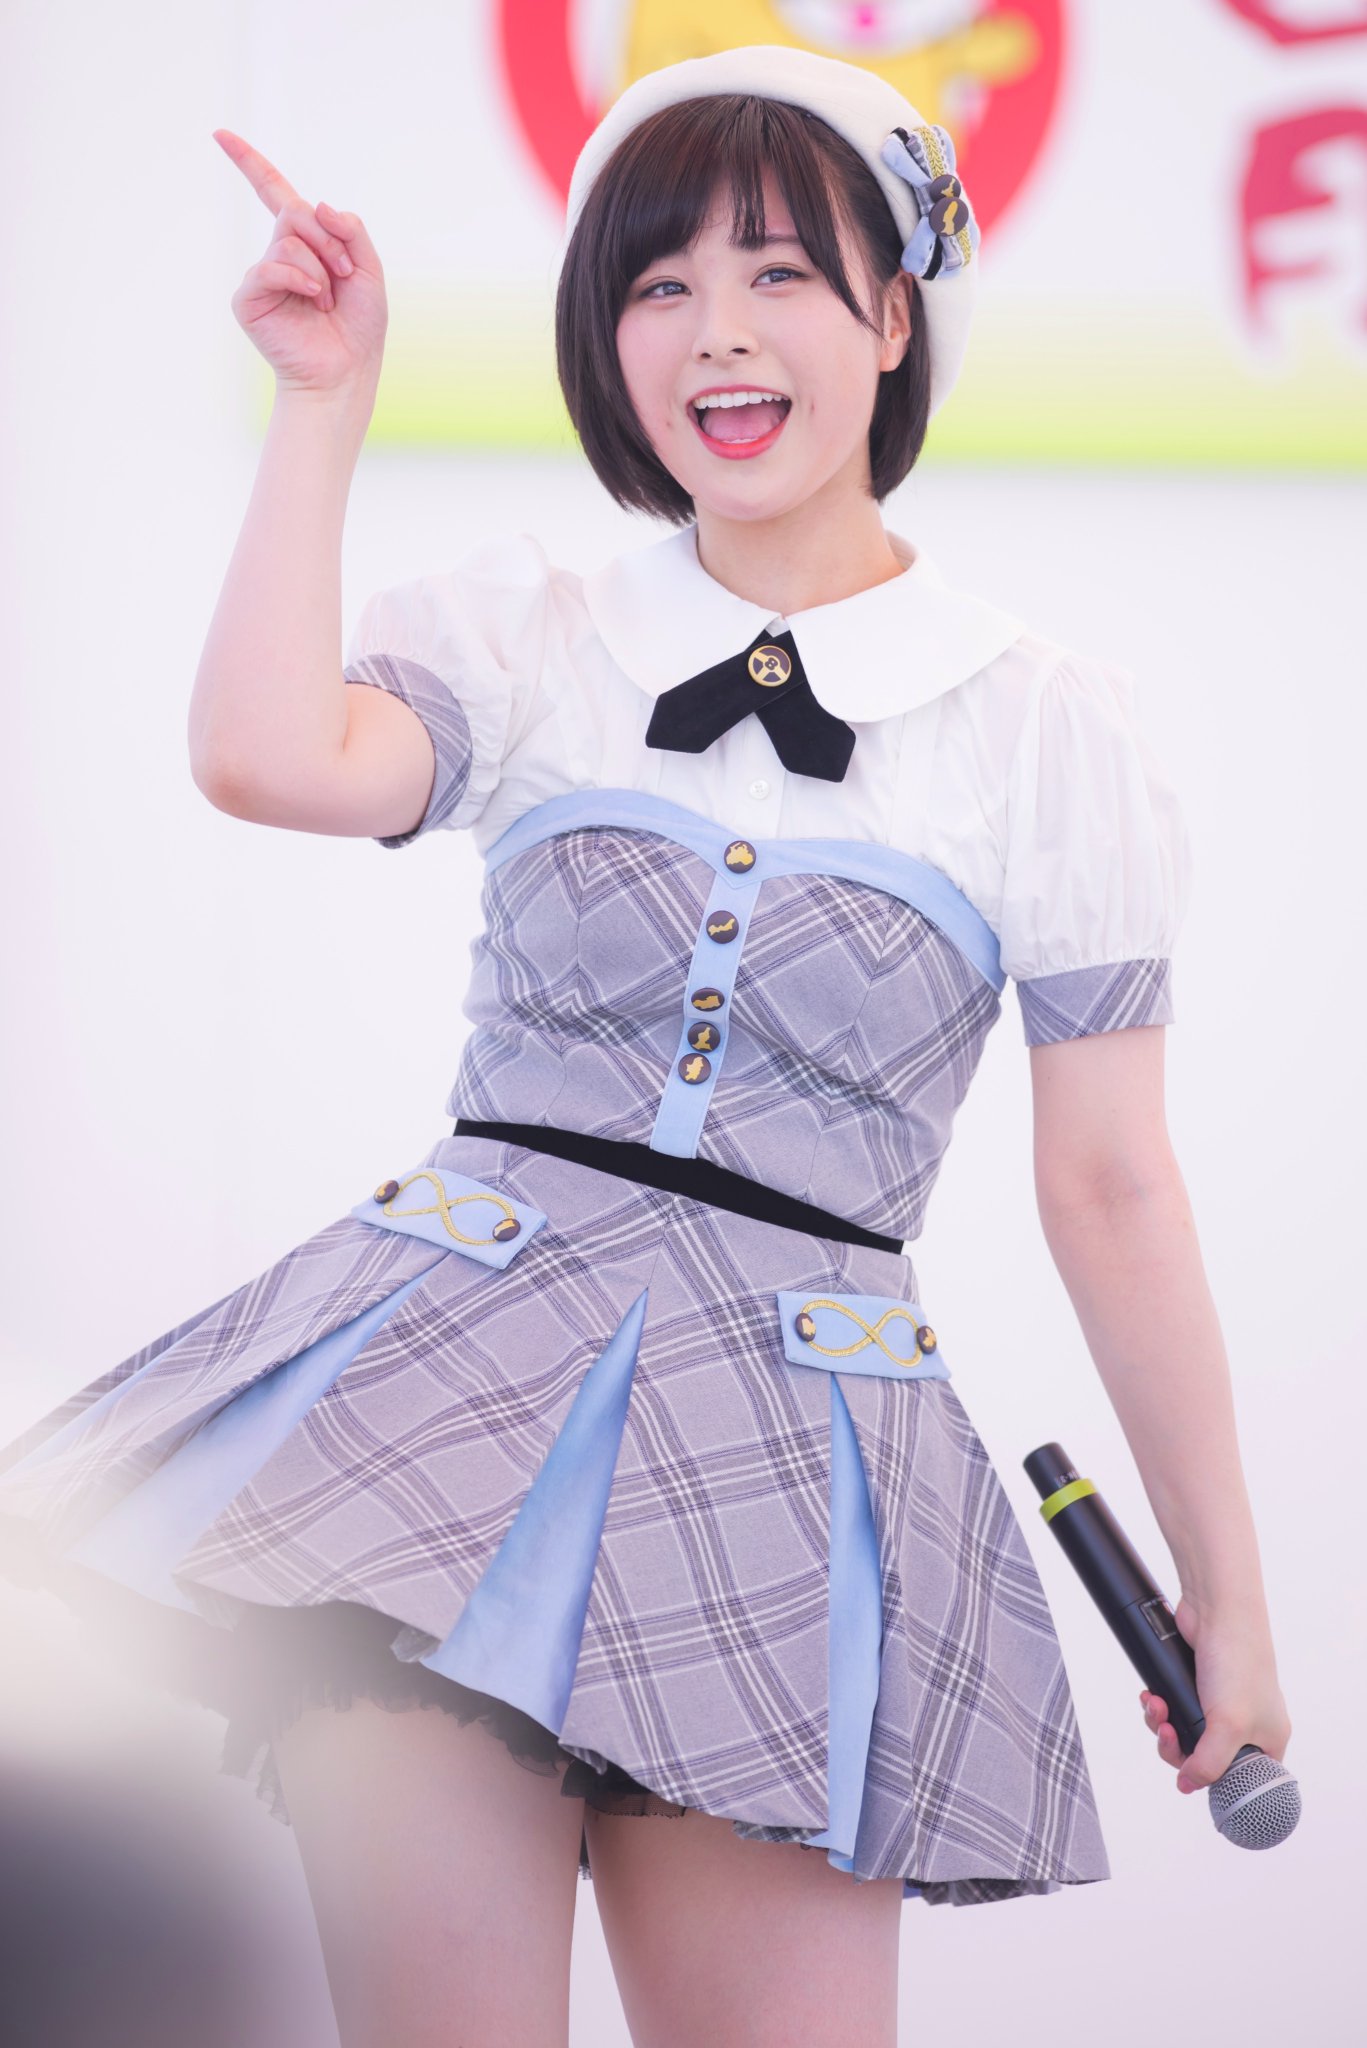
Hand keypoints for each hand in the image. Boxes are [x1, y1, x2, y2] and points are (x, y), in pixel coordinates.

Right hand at [213, 127, 386, 398]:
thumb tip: (317, 204)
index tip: (220, 134)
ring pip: (288, 240)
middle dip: (329, 239)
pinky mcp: (249, 298)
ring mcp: (262, 275)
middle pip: (295, 211)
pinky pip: (270, 266)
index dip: (249, 162)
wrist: (346, 371)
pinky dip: (298, 277)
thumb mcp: (368, 269)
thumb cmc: (358, 326)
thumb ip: (350, 229)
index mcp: (304, 242)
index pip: (273, 192)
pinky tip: (313, 298)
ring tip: (327, 298)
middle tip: (345, 273)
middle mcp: (279, 253)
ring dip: (320, 266)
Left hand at [1138, 1592, 1290, 1795]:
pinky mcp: (1196, 1684)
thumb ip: (1208, 1764)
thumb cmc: (1237, 1664)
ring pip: (1184, 1732)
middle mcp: (1247, 1724)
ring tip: (1155, 1705)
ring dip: (1161, 1723)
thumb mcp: (1227, 1726)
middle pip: (1204, 1757)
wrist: (1217, 1611)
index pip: (1243, 1780)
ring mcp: (1221, 1703)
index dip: (1214, 1782)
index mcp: (1268, 1740)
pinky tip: (1151, 1696)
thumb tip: (1187, 1786)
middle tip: (1166, 1730)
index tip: (1193, 1774)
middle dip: (1176, 1746)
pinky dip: (1159, 1705)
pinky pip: (1173, 1708)